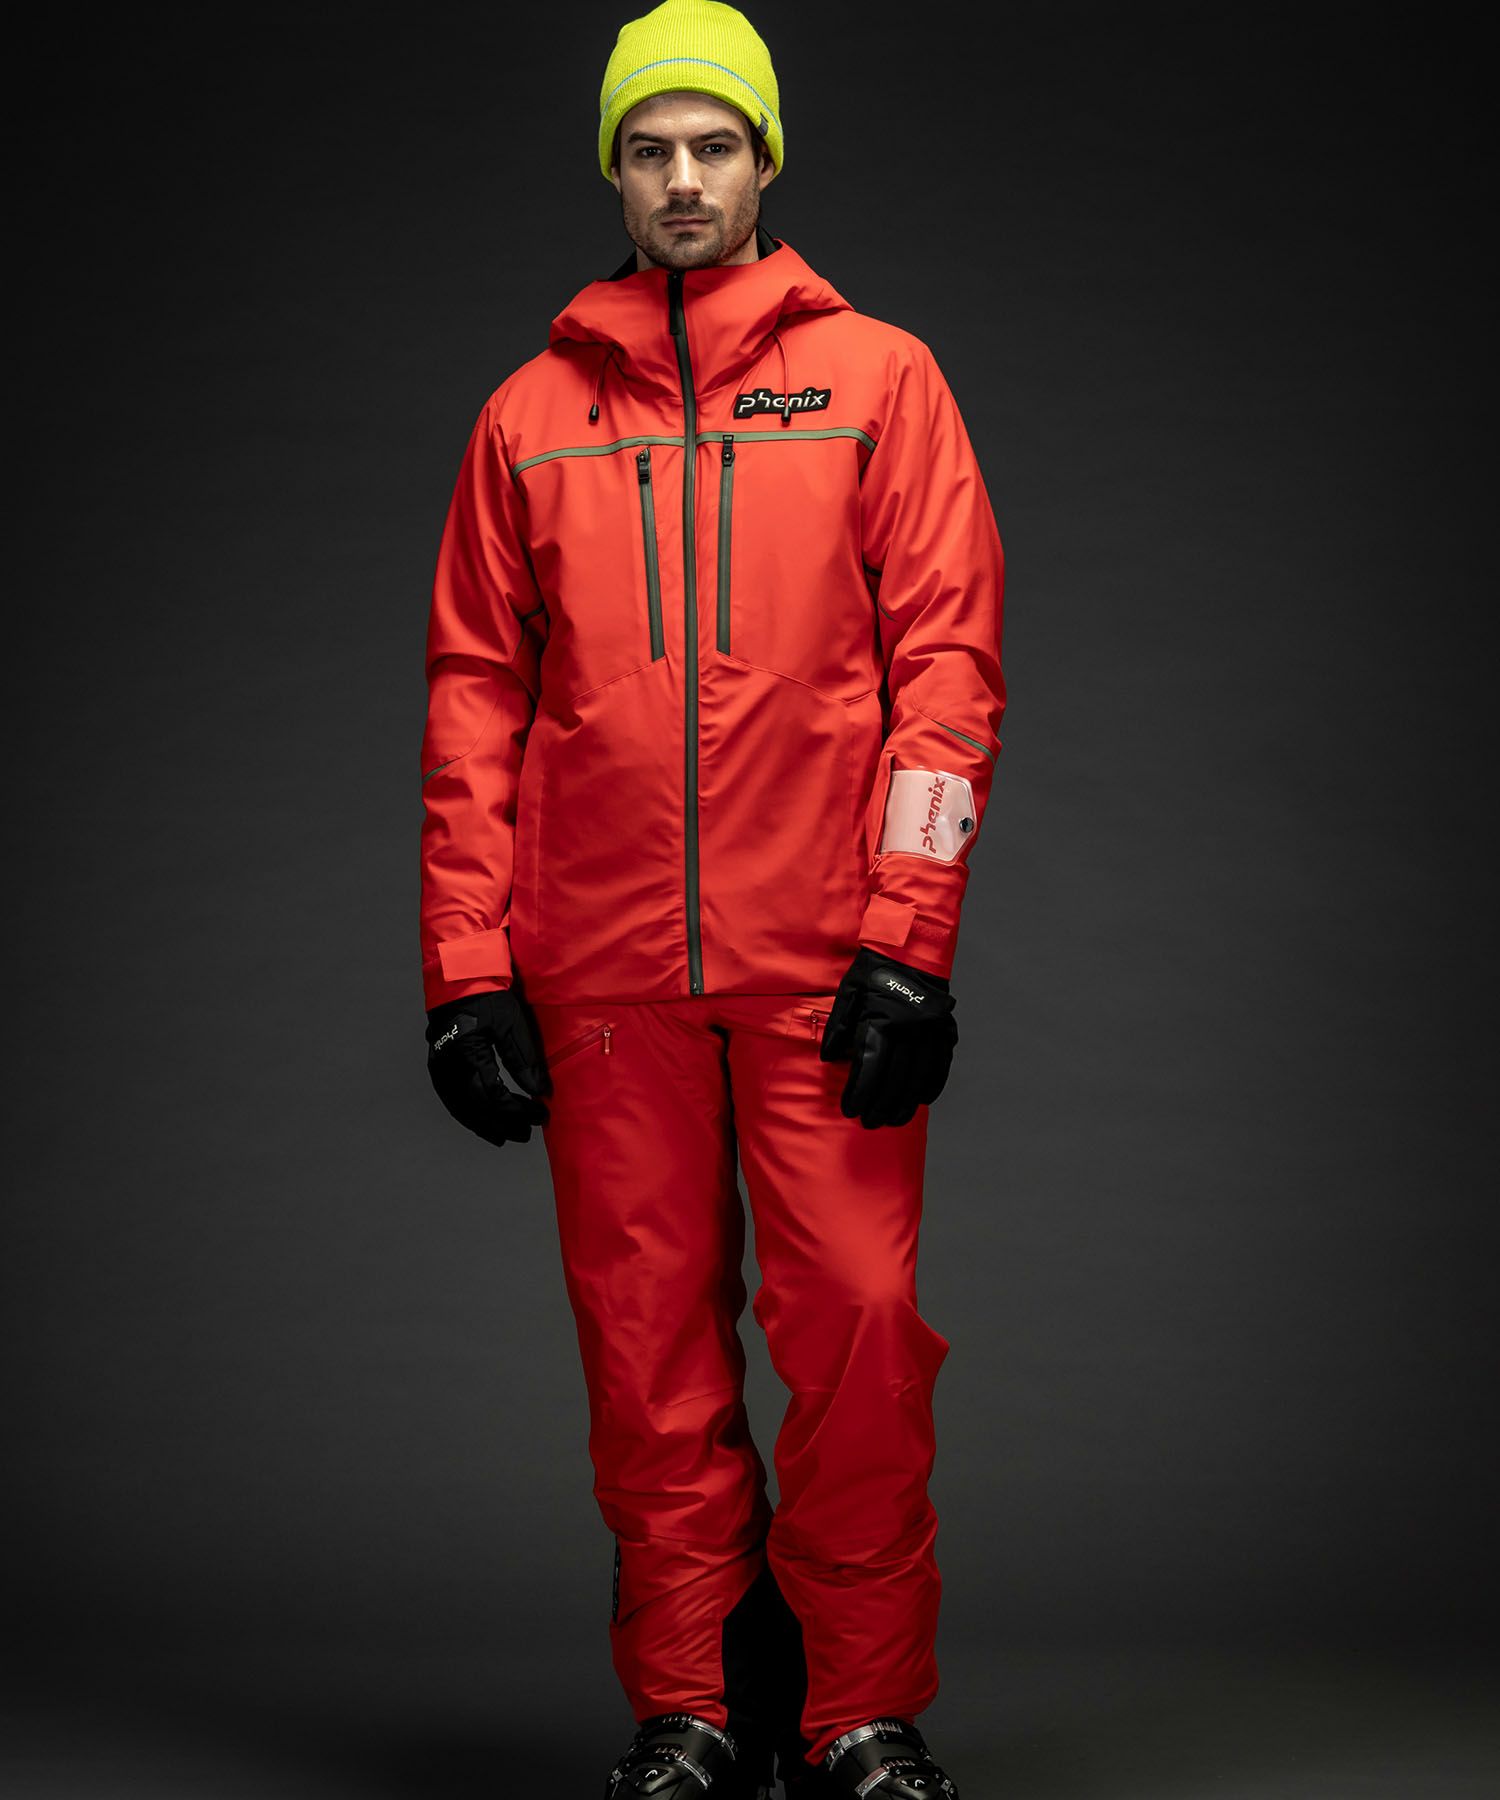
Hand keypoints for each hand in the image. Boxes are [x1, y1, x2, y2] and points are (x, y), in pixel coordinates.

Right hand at [425, 988, 551, 1146]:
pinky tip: (480, 1122)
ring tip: (503, 1137)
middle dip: (502, 1124)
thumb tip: (540, 1093)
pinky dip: (467, 1115)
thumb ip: (525, 1061)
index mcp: (469, 1054)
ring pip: (460, 1108)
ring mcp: (439, 1069)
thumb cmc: (489, 999)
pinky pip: (451, 1100)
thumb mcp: (512, 1025)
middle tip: (524, 1134)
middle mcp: (449, 1066)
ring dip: (483, 1125)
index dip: (519, 1110)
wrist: (459, 981)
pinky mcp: (437, 1068)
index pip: (496, 1095)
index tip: (540, 1114)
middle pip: (477, 1107)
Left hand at [819, 948, 957, 1127]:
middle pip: (895, 1078)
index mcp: (881, 1020)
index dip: (860, 1093)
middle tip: (870, 1122)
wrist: (909, 949)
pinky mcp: (945, 1030)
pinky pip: (941, 1064)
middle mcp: (908, 1029)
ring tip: (893, 1119)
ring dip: (905, 1102)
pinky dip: (932, 1085)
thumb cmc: (872, 974)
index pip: (870, 1068)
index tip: (851, 1110)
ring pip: (919, 1076)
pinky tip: (922, 1100)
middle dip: (880, 1105)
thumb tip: (830, 1060)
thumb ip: (838, 1028)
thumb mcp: (848, 994)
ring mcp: (930, 1031)